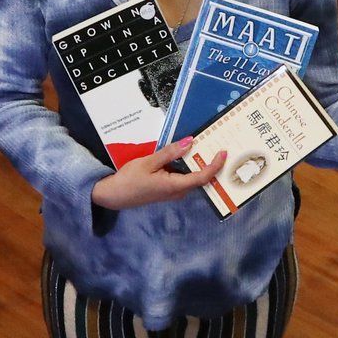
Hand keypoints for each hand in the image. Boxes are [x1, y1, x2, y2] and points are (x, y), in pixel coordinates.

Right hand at [92, 139, 219, 210]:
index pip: (202, 177)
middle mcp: (178, 192)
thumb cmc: (130, 179)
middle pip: (201, 178)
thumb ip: (170, 152)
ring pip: (192, 178)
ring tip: (207, 147)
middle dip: (211, 163)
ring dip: (199, 164)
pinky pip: (184, 178)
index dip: (215, 166)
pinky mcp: (168, 189)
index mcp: (175, 186)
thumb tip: (190, 142)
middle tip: (219, 146)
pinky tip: (188, 155)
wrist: (114, 195)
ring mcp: (174, 192)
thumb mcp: (149, 162)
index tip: (223, 153)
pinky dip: (189, 167)